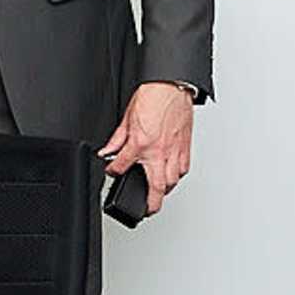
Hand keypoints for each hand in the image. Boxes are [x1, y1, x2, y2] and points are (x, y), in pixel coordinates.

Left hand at [93, 81, 197, 214]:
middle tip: (147, 210)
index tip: (113, 172)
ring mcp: (174, 150)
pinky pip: (184, 169)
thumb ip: (117, 139)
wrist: (172, 85)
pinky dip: (178, 175)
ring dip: (165, 189)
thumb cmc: (153, 96)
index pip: (122, 166)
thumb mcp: (127, 117)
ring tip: (159, 193)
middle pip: (156, 187)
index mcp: (141, 143)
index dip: (113, 171)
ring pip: (173, 181)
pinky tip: (173, 176)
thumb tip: (108, 150)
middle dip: (151, 203)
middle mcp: (159, 151)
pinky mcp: (186, 147)